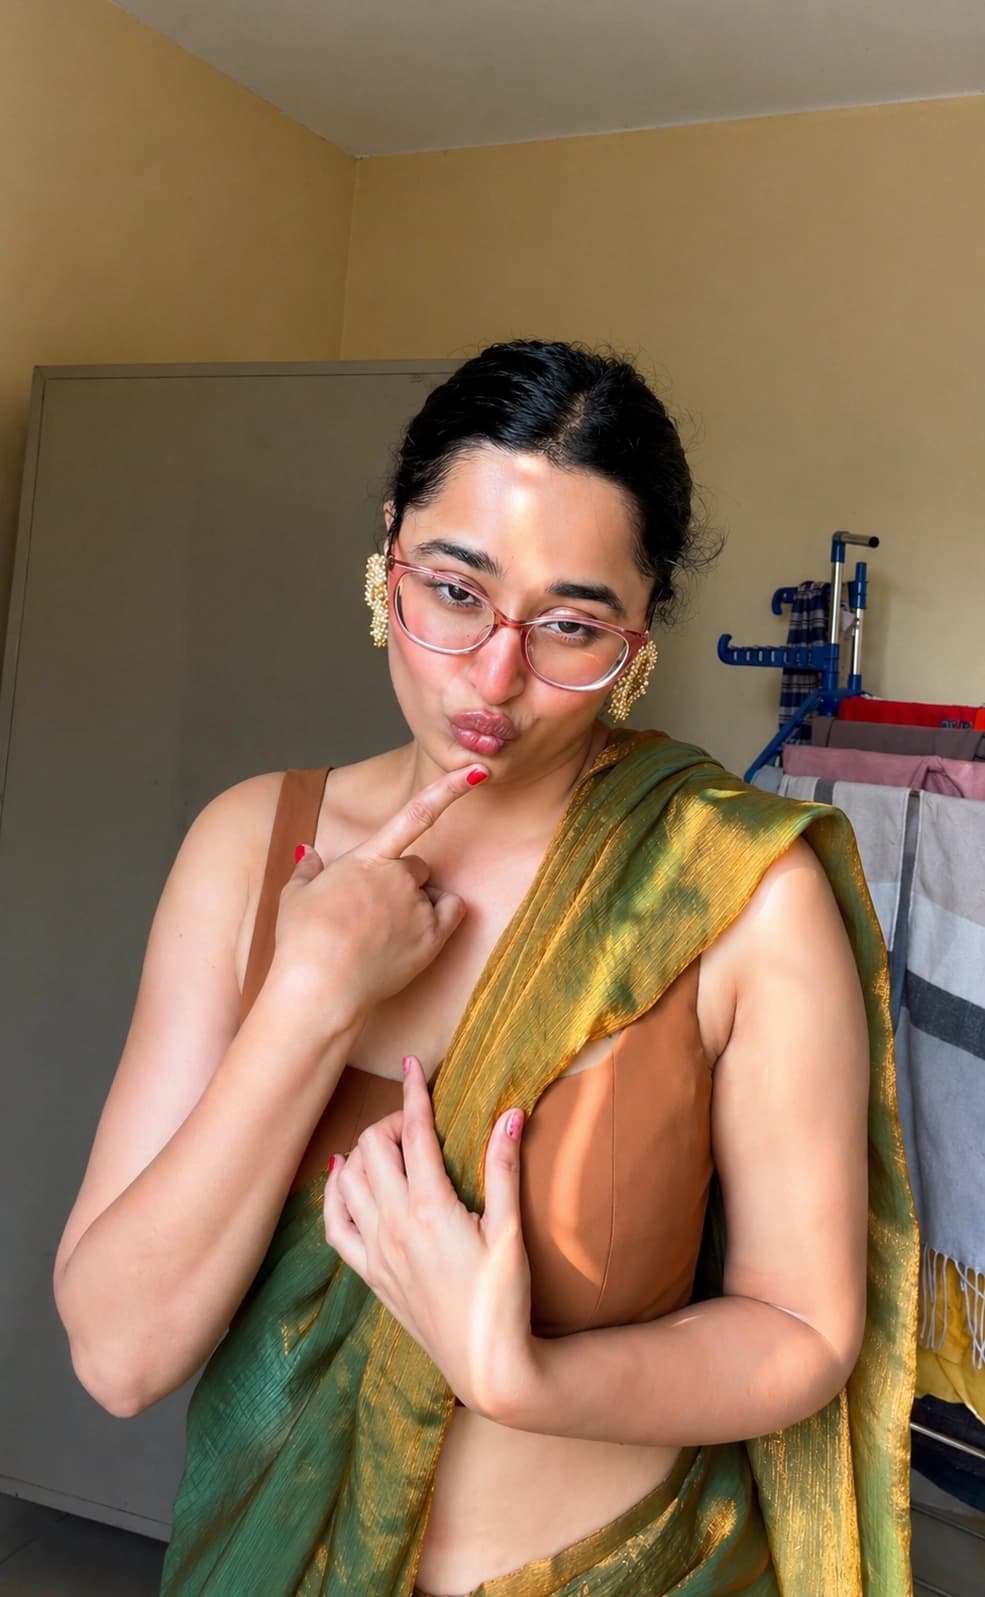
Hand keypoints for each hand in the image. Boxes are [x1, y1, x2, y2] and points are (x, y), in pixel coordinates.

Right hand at [270, 765, 487, 1028]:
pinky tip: (410, 937)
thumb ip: (309, 870)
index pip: (415, 814)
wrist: (319, 987)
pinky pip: (450, 914)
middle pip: (415, 867)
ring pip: (429, 894)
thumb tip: (309, 853)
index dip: (450, 789)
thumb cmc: (301, 941)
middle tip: (369, 911)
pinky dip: (438, 919)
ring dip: (413, 905)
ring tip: (379, 935)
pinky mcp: (431, 939)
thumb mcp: (294, 896)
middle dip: (399, 881)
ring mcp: (417, 909)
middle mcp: (399, 878)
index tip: (479, 771)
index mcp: (366, 859)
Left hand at [323, 1056, 535, 1420]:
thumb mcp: (510, 1231)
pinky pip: (335, 1226)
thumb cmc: (503, 1299)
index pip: (413, 1134)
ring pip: (349, 1180)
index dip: (413, 1093)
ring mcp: (377, 1251)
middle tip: (415, 1120)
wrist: (486, 1364)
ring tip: (388, 1143)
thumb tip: (510, 1113)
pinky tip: (341, 1176)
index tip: (413, 1065)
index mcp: (431, 1208)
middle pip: (372, 1149)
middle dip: (390, 1120)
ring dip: (363, 1151)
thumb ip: (503, 1168)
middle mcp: (394, 1225)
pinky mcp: (370, 1275)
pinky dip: (333, 1194)